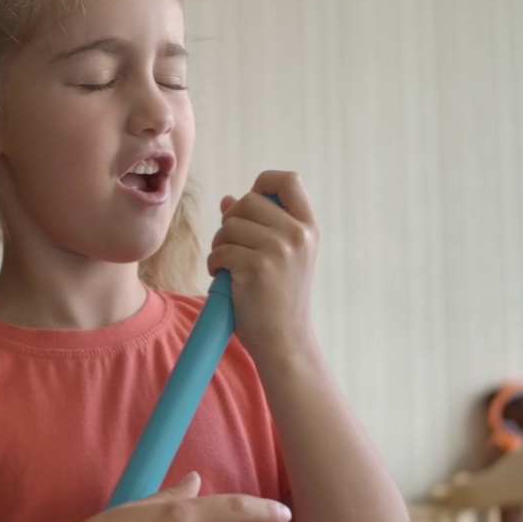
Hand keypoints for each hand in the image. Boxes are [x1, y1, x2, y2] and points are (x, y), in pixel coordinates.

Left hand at [207, 170, 318, 363]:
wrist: (284, 341)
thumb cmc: (277, 300)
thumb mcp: (280, 257)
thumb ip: (258, 226)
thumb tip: (228, 200)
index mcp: (307, 228)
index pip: (289, 180)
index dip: (263, 184)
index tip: (251, 204)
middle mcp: (297, 234)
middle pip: (248, 200)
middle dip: (231, 220)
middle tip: (232, 246)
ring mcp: (278, 250)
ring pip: (229, 225)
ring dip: (220, 245)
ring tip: (230, 267)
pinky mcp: (257, 267)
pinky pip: (220, 250)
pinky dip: (215, 264)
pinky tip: (225, 278)